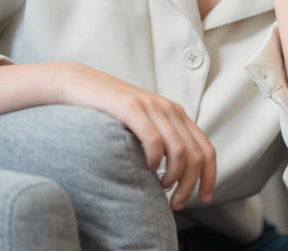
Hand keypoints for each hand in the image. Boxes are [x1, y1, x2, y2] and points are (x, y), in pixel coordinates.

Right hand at [57, 63, 216, 209]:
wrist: (78, 83)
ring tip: (161, 188)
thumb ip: (161, 140)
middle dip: (190, 185)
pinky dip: (155, 159)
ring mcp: (151, 106)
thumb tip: (173, 175)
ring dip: (173, 176)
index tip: (204, 199)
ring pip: (179, 150)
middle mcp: (170, 109)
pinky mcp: (130, 107)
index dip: (210, 177)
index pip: (206, 150)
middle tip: (175, 203)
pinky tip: (147, 168)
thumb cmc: (108, 112)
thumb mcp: (143, 124)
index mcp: (177, 115)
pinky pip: (154, 139)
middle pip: (196, 155)